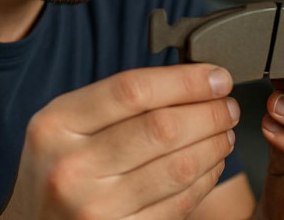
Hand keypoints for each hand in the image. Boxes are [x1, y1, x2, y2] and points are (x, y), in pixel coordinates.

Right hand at [0, 64, 239, 218]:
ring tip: (224, 133)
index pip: (133, 90)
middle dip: (209, 113)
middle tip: (227, 106)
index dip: (185, 81)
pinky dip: (205, 180)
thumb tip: (190, 79)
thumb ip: (114, 102)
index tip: (216, 77)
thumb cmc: (56, 169)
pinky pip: (179, 204)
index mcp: (56, 125)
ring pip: (179, 167)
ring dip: (215, 145)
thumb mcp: (64, 125)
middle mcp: (71, 168)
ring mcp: (95, 209)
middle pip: (163, 128)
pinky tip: (210, 165)